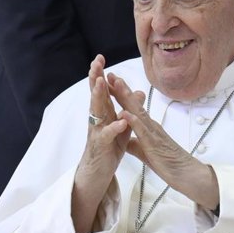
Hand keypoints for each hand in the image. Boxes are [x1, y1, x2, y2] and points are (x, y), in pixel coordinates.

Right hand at [71, 55, 139, 232]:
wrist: (98, 175)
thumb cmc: (109, 150)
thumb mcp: (122, 127)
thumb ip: (129, 110)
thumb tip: (138, 92)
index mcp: (103, 114)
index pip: (101, 91)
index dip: (100, 74)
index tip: (100, 57)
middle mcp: (97, 121)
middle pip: (95, 96)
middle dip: (95, 78)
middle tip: (95, 62)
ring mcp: (97, 133)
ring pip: (96, 112)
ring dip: (98, 97)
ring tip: (100, 83)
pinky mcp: (101, 148)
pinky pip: (106, 136)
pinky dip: (113, 128)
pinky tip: (119, 121)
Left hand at [109, 75, 218, 210]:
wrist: (186, 174)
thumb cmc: (168, 163)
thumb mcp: (146, 152)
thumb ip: (136, 144)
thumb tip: (126, 140)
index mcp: (148, 127)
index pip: (132, 108)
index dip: (122, 96)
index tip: (111, 83)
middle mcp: (151, 126)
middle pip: (134, 104)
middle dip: (122, 90)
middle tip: (111, 74)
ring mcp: (153, 133)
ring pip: (138, 112)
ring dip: (127, 98)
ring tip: (117, 85)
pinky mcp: (154, 144)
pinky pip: (142, 131)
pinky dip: (133, 122)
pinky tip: (124, 114)